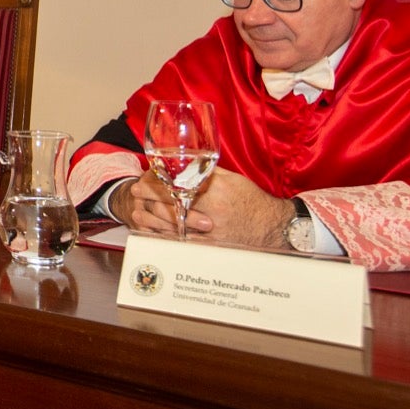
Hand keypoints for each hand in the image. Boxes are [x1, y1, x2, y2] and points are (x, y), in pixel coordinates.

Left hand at [119, 168, 291, 247]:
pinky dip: (167, 237)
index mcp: (216, 192)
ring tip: (138, 212)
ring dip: (153, 218)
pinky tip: (154, 233)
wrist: (274, 228)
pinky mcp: (212, 246)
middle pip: (173, 203)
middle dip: (151, 197)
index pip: (181, 184)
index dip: (160, 181)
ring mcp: (211, 231)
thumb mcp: (234, 180)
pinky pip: (184, 242)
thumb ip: (210, 173)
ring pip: (175, 224)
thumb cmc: (254, 201)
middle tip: (135, 192)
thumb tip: (191, 162)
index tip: (145, 176)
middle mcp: (212, 211)